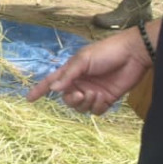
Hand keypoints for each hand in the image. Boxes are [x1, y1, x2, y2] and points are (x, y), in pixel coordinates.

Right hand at [26, 27, 153, 114]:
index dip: (40, 90)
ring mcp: (93, 92)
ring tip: (95, 93)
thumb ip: (68, 75)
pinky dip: (97, 107)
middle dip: (71, 99)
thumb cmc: (106, 52)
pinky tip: (103, 98)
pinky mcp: (107, 99)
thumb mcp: (83, 60)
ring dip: (85, 103)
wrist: (133, 55)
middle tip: (80, 93)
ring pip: (80, 107)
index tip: (29, 99)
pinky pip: (95, 111)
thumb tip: (53, 89)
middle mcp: (80, 83)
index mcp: (71, 71)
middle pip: (67, 99)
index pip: (52, 82)